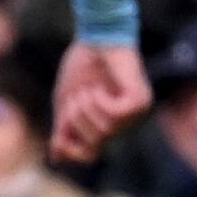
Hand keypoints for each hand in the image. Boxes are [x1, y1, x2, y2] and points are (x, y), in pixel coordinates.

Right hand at [50, 40, 150, 162]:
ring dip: (87, 109)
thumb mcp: (66, 103)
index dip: (71, 151)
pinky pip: (115, 116)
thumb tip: (56, 158)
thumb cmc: (82, 67)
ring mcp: (135, 115)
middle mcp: (123, 125)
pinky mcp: (140, 102)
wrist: (96, 38)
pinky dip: (101, 102)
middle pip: (94, 145)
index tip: (58, 136)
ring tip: (87, 89)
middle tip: (76, 98)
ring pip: (104, 132)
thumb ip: (63, 129)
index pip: (90, 156)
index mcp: (106, 126)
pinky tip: (101, 87)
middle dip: (76, 122)